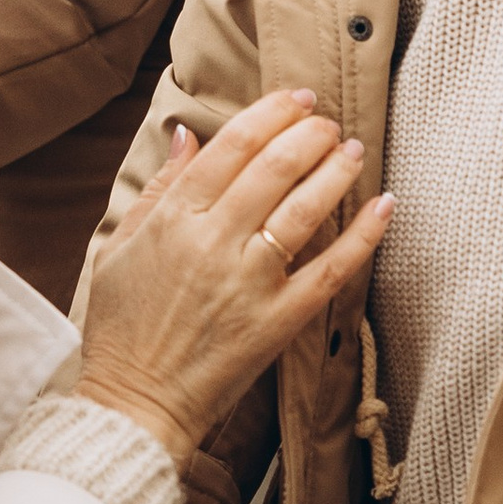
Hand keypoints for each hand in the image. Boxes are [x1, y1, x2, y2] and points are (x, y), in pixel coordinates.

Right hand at [78, 88, 390, 468]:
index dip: (270, 114)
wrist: (133, 404)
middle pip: (274, 168)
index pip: (231, 146)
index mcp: (173, 220)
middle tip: (328, 122)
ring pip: (305, 209)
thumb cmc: (122, 328)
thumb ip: (158, 189)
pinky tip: (385, 205)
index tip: (295, 99)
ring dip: (336, 170)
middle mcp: (213, 244)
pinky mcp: (277, 321)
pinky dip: (363, 236)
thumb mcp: (117, 248)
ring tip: (353, 150)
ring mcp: (249, 283)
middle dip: (309, 133)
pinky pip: (330, 270)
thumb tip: (187, 135)